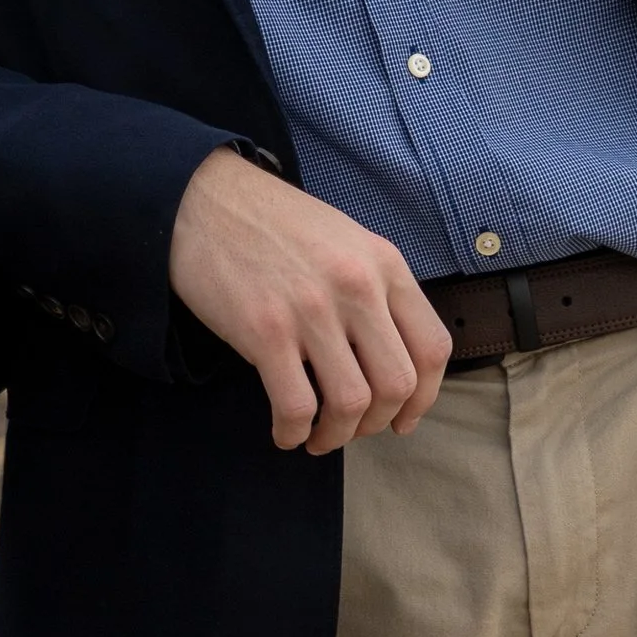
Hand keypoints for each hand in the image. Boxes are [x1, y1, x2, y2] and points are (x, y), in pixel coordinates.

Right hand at [169, 148, 453, 455]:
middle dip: (379, 422)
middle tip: (355, 428)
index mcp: (384, 264)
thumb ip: (376, 290)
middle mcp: (357, 287)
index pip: (432, 347)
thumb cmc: (275, 225)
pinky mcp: (265, 331)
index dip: (424, 397)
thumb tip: (391, 359)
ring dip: (338, 435)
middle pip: (398, 384)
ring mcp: (311, 310)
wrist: (204, 200)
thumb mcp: (346, 241)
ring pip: (351, 403)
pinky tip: (286, 432)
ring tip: (320, 436)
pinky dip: (295, 432)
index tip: (403, 417)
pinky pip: (296, 406)